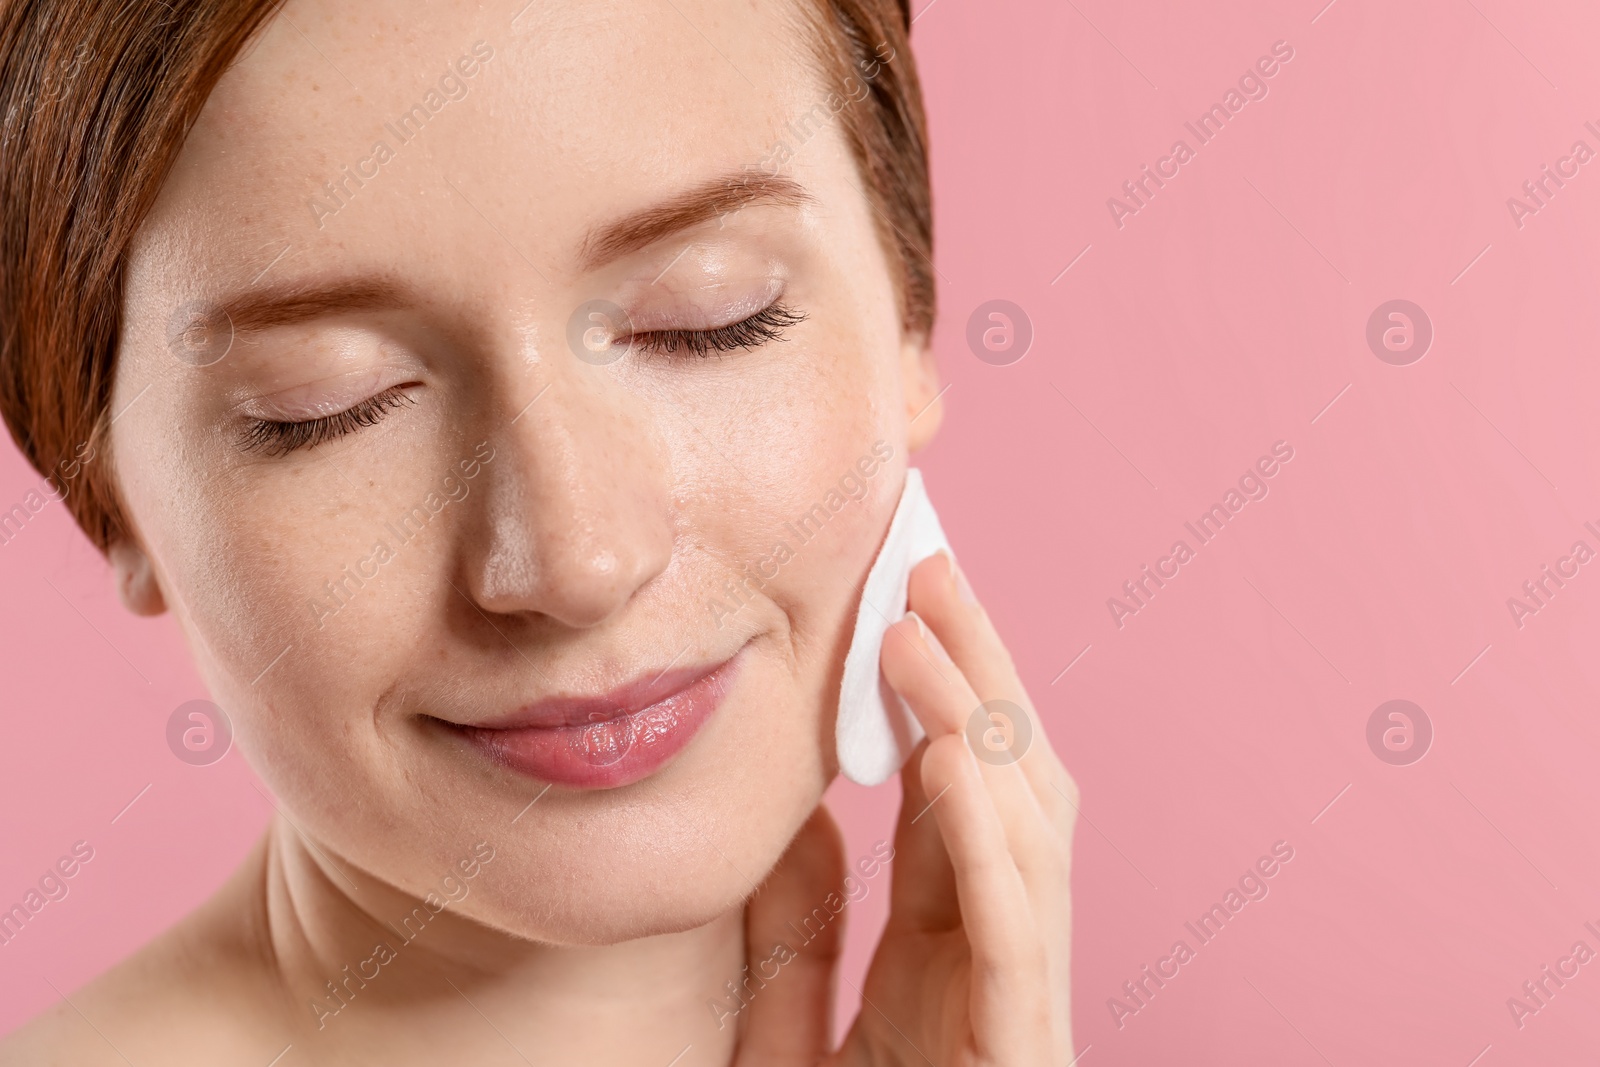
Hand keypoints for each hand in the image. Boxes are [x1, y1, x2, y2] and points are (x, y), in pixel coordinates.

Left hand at [736, 551, 1077, 1065]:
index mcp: (953, 952)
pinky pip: (1012, 921)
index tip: (899, 604)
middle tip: (928, 565)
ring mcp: (1022, 999)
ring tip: (916, 628)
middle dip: (975, 671)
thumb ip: (797, 933)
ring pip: (1025, 828)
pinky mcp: (1021, 1044)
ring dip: (974, 719)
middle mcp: (1003, 957)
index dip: (934, 695)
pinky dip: (983, 831)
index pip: (956, 794)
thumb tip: (795, 817)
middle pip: (1008, 784)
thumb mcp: (793, 1023)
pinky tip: (946, 754)